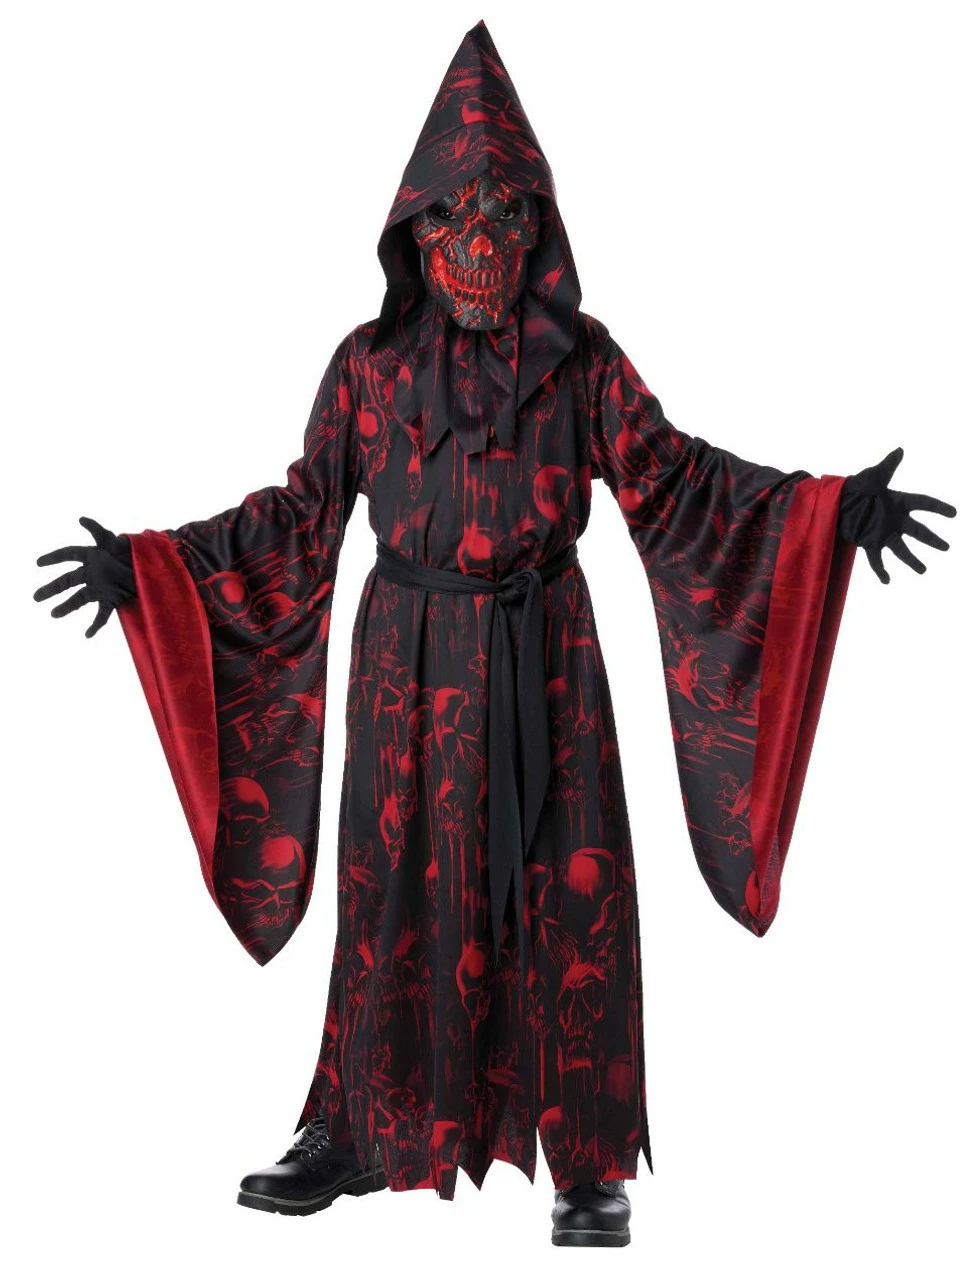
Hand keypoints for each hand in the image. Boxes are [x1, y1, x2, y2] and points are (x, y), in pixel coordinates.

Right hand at [34, 517, 135, 636]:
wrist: (152, 567)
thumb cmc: (132, 550)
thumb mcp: (114, 540)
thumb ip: (98, 530)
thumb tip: (80, 519)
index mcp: (92, 555)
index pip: (69, 554)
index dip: (54, 557)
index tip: (39, 562)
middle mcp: (93, 572)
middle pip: (68, 580)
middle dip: (52, 588)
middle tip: (36, 597)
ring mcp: (101, 586)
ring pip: (80, 598)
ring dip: (66, 606)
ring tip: (53, 614)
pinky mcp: (112, 598)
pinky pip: (102, 613)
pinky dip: (96, 625)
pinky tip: (88, 634)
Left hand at [838, 448, 956, 582]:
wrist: (837, 501)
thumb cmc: (857, 486)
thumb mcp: (872, 475)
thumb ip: (887, 466)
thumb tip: (900, 450)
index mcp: (898, 501)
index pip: (923, 503)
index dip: (938, 508)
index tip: (954, 513)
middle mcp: (894, 519)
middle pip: (917, 531)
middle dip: (932, 540)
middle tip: (946, 547)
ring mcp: (883, 532)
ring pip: (901, 549)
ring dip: (912, 560)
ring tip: (923, 570)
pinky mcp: (869, 542)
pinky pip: (876, 560)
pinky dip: (880, 571)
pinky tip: (886, 581)